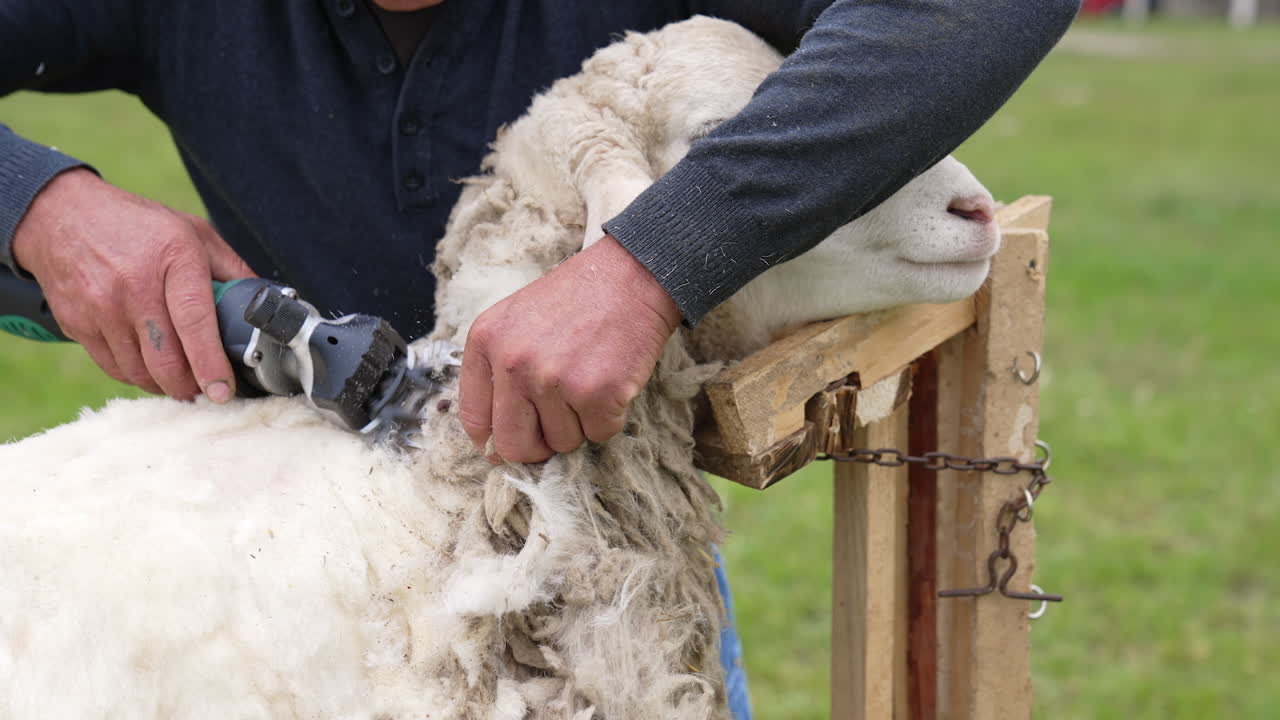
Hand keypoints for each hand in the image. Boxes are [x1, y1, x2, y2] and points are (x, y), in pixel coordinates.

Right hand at [11, 168, 254, 400]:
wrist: (61, 215)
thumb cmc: (137, 225)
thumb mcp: (194, 232)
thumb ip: (232, 269)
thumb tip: (265, 302)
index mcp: (173, 259)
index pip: (195, 322)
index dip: (210, 363)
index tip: (223, 391)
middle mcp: (134, 286)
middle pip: (166, 359)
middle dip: (189, 387)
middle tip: (206, 393)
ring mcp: (101, 307)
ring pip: (139, 371)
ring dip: (164, 386)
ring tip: (181, 382)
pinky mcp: (77, 323)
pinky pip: (114, 367)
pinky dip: (137, 377)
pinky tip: (150, 369)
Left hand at [459, 235, 680, 462]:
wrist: (631, 275)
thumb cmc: (576, 299)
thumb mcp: (516, 320)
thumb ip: (499, 370)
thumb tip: (494, 440)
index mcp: (486, 342)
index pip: (475, 418)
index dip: (495, 441)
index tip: (509, 446)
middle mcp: (514, 364)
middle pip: (515, 446)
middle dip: (538, 447)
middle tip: (556, 428)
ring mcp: (555, 380)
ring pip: (563, 443)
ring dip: (580, 424)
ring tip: (589, 382)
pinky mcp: (597, 394)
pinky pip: (600, 434)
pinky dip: (610, 417)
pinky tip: (611, 381)